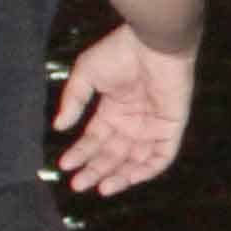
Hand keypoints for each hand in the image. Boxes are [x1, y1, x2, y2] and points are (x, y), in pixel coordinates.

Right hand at [52, 27, 195, 195]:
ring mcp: (152, 125)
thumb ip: (73, 101)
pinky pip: (162, 156)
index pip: (95, 139)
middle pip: (113, 154)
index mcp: (113, 109)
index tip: (64, 166)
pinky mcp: (171, 127)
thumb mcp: (86, 75)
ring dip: (118, 176)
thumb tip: (58, 126)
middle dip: (95, 170)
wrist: (154, 43)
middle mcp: (133, 121)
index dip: (81, 153)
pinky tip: (126, 179)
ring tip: (100, 188)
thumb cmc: (120, 53)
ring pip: (135, 160)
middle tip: (77, 185)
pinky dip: (146, 170)